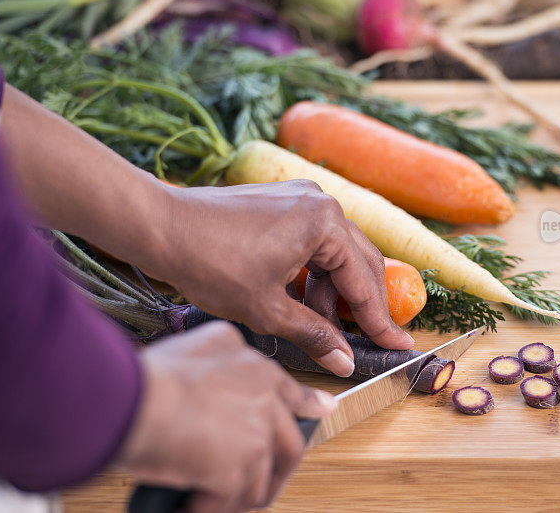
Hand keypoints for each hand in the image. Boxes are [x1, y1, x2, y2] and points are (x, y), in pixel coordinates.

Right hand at [119, 322, 335, 511]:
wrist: (134, 402)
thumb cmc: (148, 378)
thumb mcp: (193, 346)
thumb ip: (219, 354)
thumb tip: (223, 364)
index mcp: (252, 366)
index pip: (291, 390)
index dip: (307, 404)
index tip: (321, 410)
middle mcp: (264, 395)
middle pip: (290, 442)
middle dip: (276, 471)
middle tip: (259, 488)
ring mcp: (258, 431)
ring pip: (265, 477)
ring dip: (242, 495)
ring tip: (218, 502)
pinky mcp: (244, 464)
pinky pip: (236, 498)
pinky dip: (213, 507)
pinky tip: (192, 503)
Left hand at [137, 180, 413, 376]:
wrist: (161, 228)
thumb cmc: (211, 264)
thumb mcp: (268, 309)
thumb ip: (315, 335)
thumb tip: (346, 361)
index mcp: (325, 222)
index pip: (363, 280)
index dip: (379, 320)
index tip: (399, 344)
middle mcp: (321, 201)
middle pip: (358, 261)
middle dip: (362, 305)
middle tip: (373, 340)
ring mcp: (301, 197)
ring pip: (334, 253)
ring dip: (332, 291)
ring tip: (322, 329)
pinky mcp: (282, 202)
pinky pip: (313, 241)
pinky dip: (313, 273)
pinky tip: (302, 301)